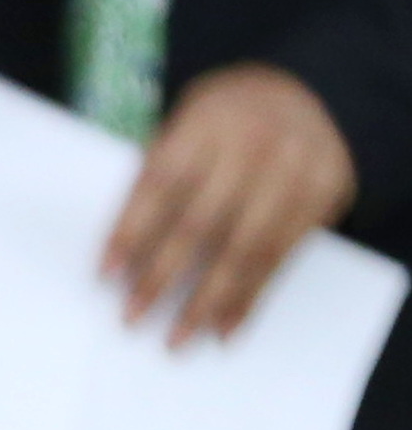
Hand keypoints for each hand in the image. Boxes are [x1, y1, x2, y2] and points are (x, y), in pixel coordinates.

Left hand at [106, 65, 359, 345]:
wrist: (311, 91)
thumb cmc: (225, 124)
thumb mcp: (187, 124)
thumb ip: (159, 172)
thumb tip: (121, 253)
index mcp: (207, 121)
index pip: (160, 182)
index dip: (131, 230)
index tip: (105, 276)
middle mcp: (254, 142)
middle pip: (200, 221)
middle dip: (162, 275)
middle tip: (132, 318)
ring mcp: (293, 168)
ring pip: (244, 247)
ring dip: (208, 300)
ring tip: (177, 338)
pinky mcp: (323, 193)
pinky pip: (281, 255)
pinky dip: (250, 296)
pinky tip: (225, 326)